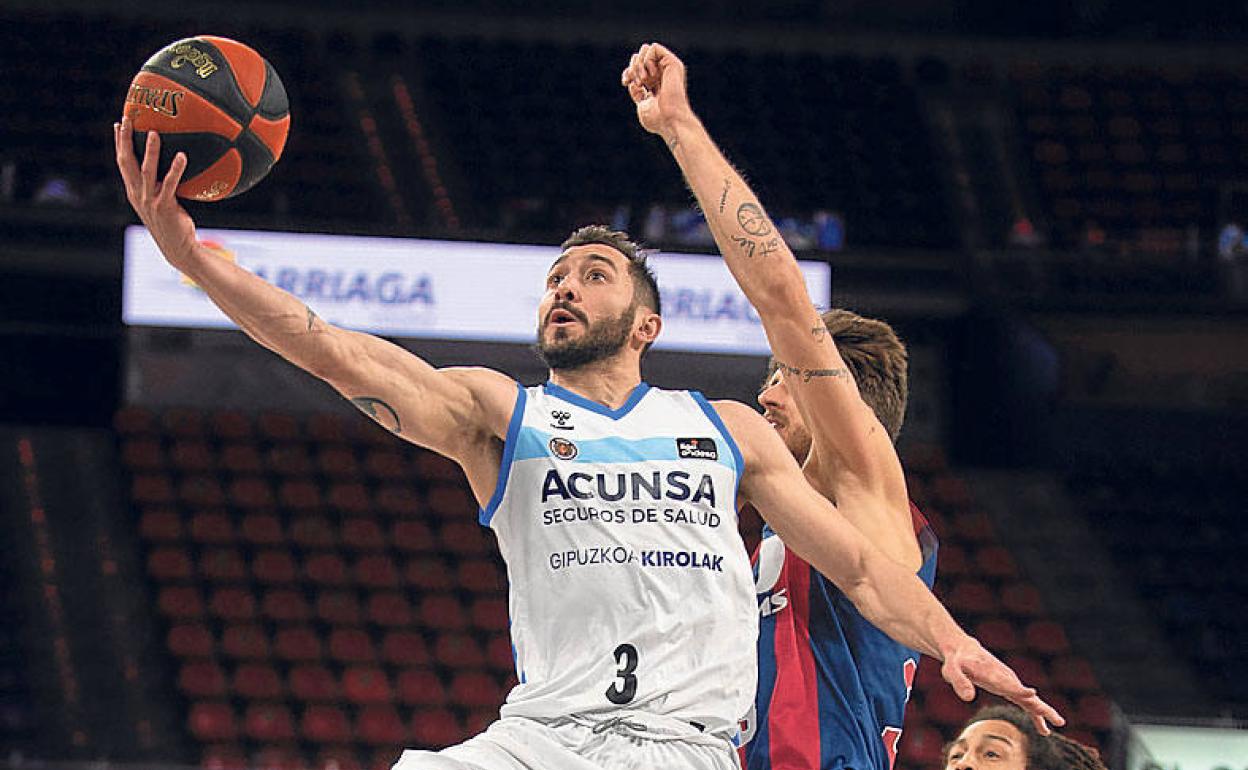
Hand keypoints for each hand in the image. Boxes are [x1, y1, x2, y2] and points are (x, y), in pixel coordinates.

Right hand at [114, 116, 197, 266]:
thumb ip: (163, 184)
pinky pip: (170, 184)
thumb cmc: (173, 223)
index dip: (119, 143)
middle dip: (125, 140)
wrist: (178, 248)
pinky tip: (182, 155)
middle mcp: (137, 194)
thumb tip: (176, 163)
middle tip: (127, 118)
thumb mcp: (163, 201)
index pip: (122, 162)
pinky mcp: (164, 207)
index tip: (119, 123)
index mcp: (134, 191)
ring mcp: (149, 201)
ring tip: (154, 132)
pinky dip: (175, 169)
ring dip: (149, 150)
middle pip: (126, 162)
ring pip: (146, 170)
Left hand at [621, 42, 694, 141]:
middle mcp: (662, 74)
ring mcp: (668, 68)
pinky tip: (651, 75)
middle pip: (640, 56)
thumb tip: (632, 83)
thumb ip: (638, 94)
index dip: (628, 72)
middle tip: (637, 83)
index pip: (637, 68)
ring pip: (646, 50)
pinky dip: (647, 60)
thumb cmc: (658, 119)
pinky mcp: (673, 63)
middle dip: (632, 67)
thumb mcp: (643, 105)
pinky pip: (654, 48)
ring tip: (643, 81)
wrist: (670, 120)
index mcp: (656, 84)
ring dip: (639, 64)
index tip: (625, 82)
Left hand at [940, 636, 1065, 733]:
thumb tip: (968, 698)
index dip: (1019, 690)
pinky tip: (1043, 728)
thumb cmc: (956, 660)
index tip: (1032, 694)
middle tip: (1057, 719)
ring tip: (1058, 723)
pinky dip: (1035, 713)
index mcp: (992, 673)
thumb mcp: (951, 669)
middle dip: (1040, 706)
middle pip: (1025, 694)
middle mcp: (1005, 678)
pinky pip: (1025, 702)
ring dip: (1043, 711)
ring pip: (1030, 699)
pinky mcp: (1008, 687)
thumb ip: (959, 682)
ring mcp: (1009, 682)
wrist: (963, 650)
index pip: (1007, 684)